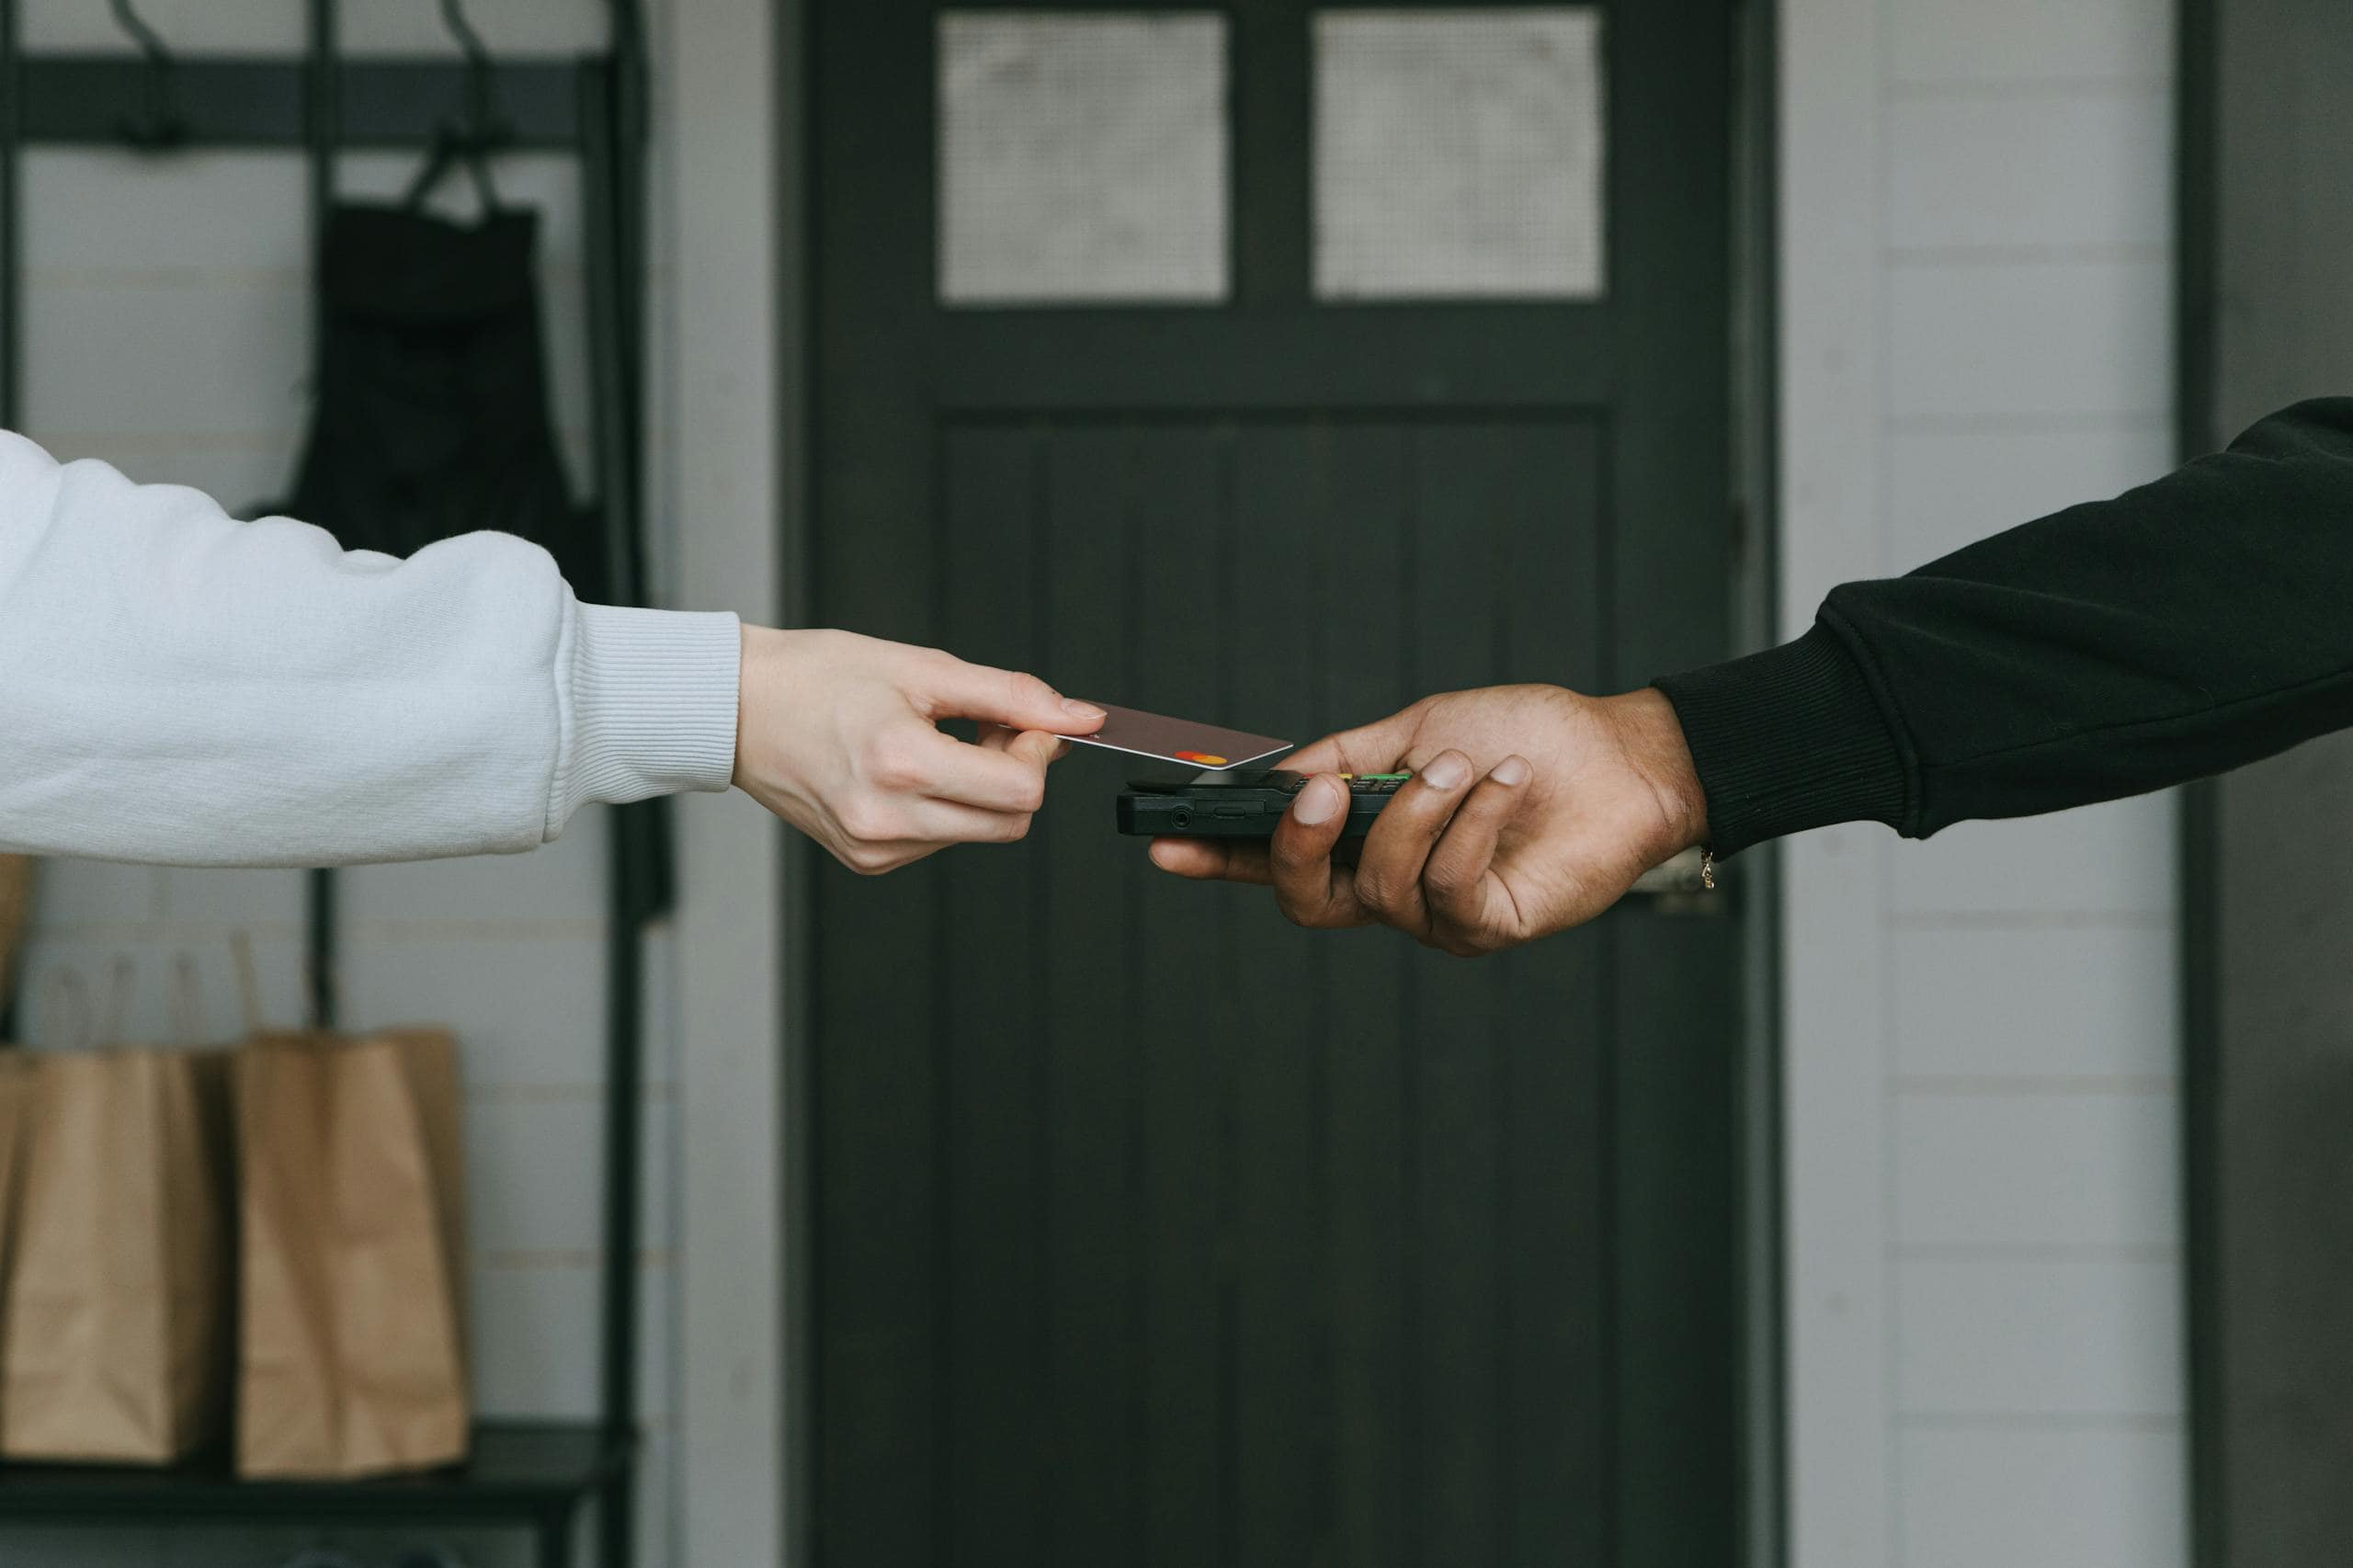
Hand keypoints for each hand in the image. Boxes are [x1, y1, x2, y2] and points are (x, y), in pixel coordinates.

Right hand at [733, 627, 1102, 873]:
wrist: (738, 709)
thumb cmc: (816, 677)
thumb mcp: (922, 668)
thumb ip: (1009, 695)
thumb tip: (1079, 717)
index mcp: (901, 764)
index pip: (1021, 791)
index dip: (1037, 753)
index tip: (1022, 722)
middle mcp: (887, 818)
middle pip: (1010, 821)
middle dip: (1014, 773)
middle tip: (982, 729)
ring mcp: (875, 848)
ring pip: (978, 832)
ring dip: (979, 790)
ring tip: (934, 743)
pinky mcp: (866, 861)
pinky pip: (939, 841)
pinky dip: (944, 807)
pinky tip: (908, 771)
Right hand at [1148, 685, 1706, 954]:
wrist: (1621, 754)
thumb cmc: (1525, 736)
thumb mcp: (1418, 730)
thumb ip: (1342, 758)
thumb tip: (1273, 782)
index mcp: (1365, 839)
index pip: (1275, 861)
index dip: (1218, 859)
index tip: (1164, 842)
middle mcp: (1393, 886)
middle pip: (1306, 899)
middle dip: (1297, 847)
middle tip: (1322, 796)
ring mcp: (1438, 914)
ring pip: (1379, 885)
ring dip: (1418, 812)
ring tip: (1467, 764)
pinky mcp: (1490, 925)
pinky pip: (1448, 888)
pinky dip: (1472, 824)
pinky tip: (1505, 783)